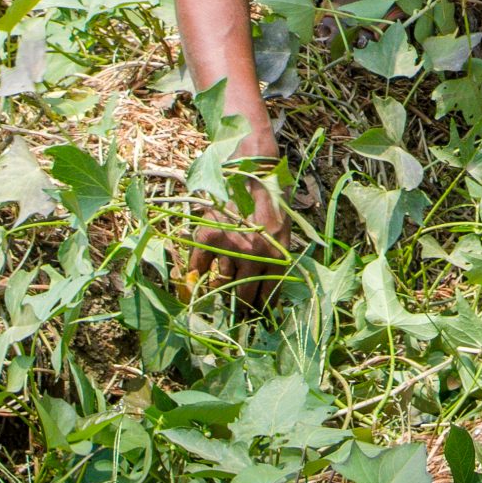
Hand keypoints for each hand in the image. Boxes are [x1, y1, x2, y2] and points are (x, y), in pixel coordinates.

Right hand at [189, 178, 290, 308]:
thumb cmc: (274, 195)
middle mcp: (255, 254)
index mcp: (278, 254)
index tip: (257, 318)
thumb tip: (267, 292)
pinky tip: (198, 278)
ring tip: (219, 295)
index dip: (261, 310)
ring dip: (219, 291)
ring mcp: (231, 246)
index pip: (268, 296)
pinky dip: (196, 274)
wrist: (256, 163)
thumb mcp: (285, 229)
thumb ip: (276, 258)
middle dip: (240, 308)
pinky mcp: (210, 234)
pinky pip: (199, 266)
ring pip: (221, 284)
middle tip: (236, 313)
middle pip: (243, 296)